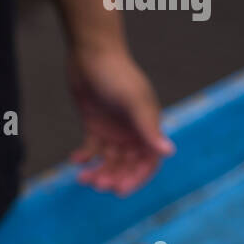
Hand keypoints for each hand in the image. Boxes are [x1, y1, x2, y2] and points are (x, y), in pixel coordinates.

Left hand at [67, 43, 173, 195]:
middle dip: (114, 177)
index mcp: (147, 128)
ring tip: (83, 178)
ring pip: (108, 161)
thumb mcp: (134, 102)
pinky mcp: (94, 127)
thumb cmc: (116, 74)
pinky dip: (84, 158)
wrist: (91, 54)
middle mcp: (132, 132)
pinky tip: (75, 160)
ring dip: (97, 172)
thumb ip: (149, 128)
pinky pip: (91, 150)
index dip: (136, 178)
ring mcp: (113, 131)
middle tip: (98, 184)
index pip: (148, 162)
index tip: (121, 190)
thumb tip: (169, 152)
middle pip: (126, 166)